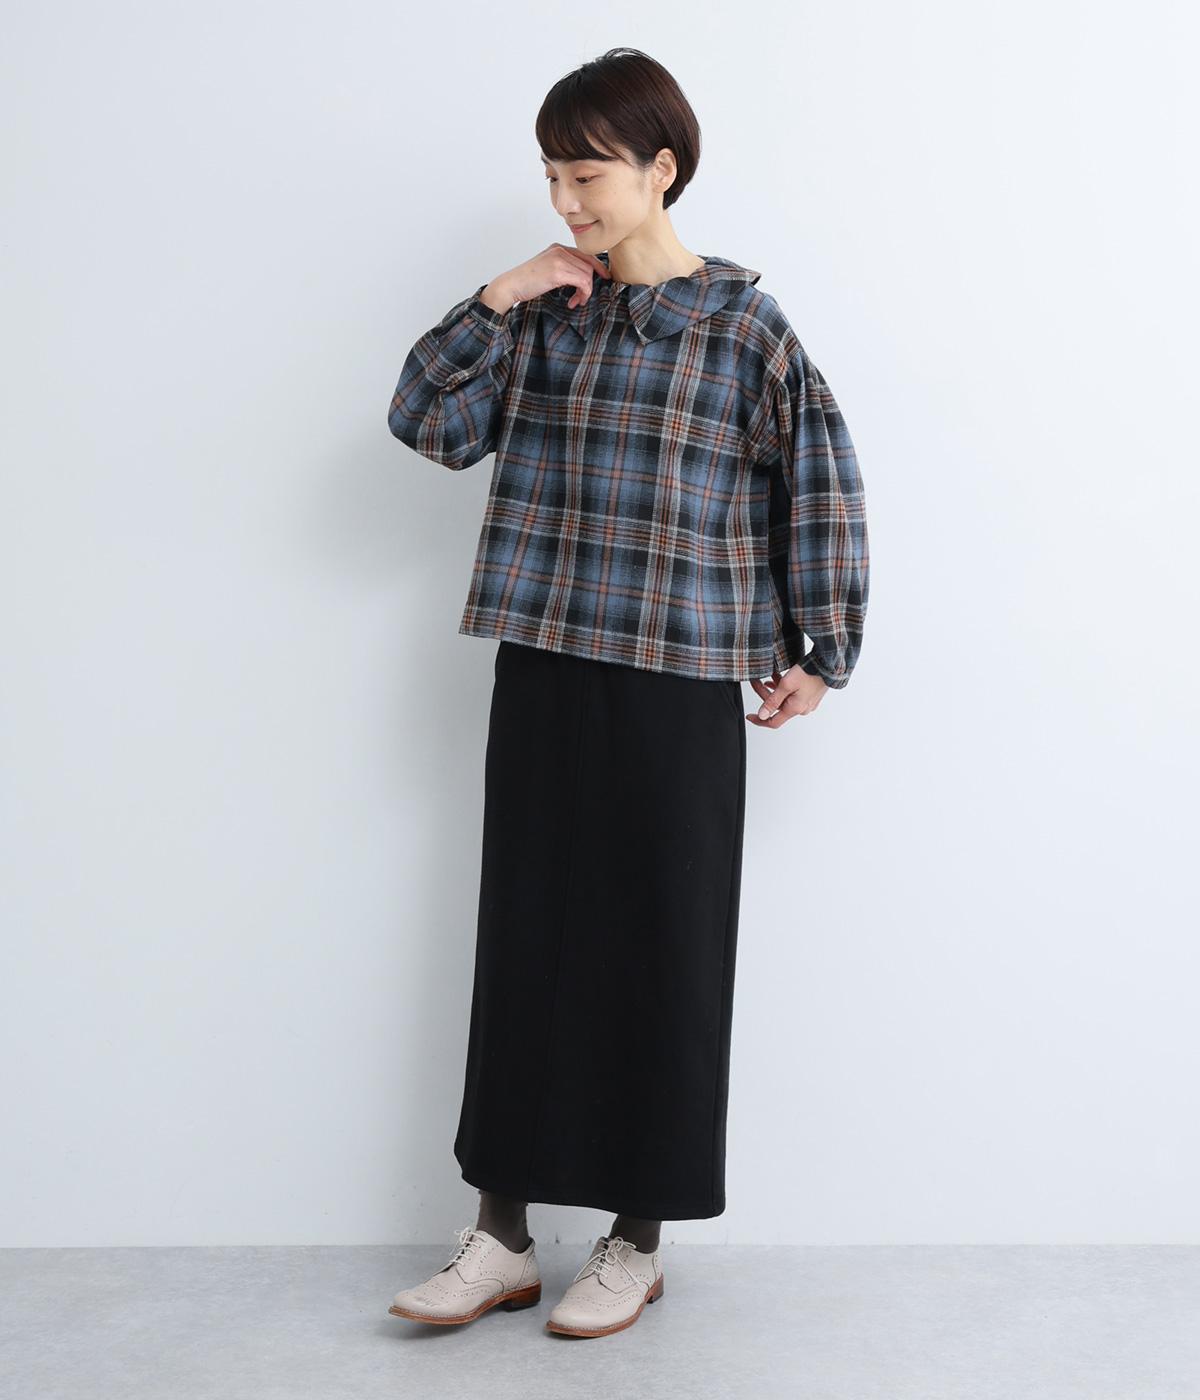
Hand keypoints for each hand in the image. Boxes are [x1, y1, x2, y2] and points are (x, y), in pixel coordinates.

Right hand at [481, 244, 611, 313]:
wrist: (511, 285)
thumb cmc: (527, 282)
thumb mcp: (547, 269)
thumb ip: (563, 268)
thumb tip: (581, 279)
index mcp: (558, 248)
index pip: (586, 255)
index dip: (598, 266)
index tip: (604, 277)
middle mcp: (560, 250)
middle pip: (588, 266)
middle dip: (588, 285)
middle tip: (580, 299)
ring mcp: (559, 260)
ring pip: (586, 275)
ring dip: (585, 292)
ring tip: (576, 301)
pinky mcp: (558, 272)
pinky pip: (582, 282)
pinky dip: (582, 294)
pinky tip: (573, 301)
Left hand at [746, 666, 827, 727]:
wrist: (828, 663)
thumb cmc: (810, 672)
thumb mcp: (786, 685)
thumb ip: (772, 701)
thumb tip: (762, 715)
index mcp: (795, 709)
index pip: (773, 722)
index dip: (759, 721)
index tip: (750, 716)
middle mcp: (802, 709)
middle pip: (777, 707)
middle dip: (764, 695)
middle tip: (756, 682)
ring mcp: (807, 702)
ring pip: (784, 699)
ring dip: (774, 690)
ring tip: (767, 677)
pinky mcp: (810, 695)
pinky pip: (792, 696)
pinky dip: (783, 689)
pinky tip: (778, 679)